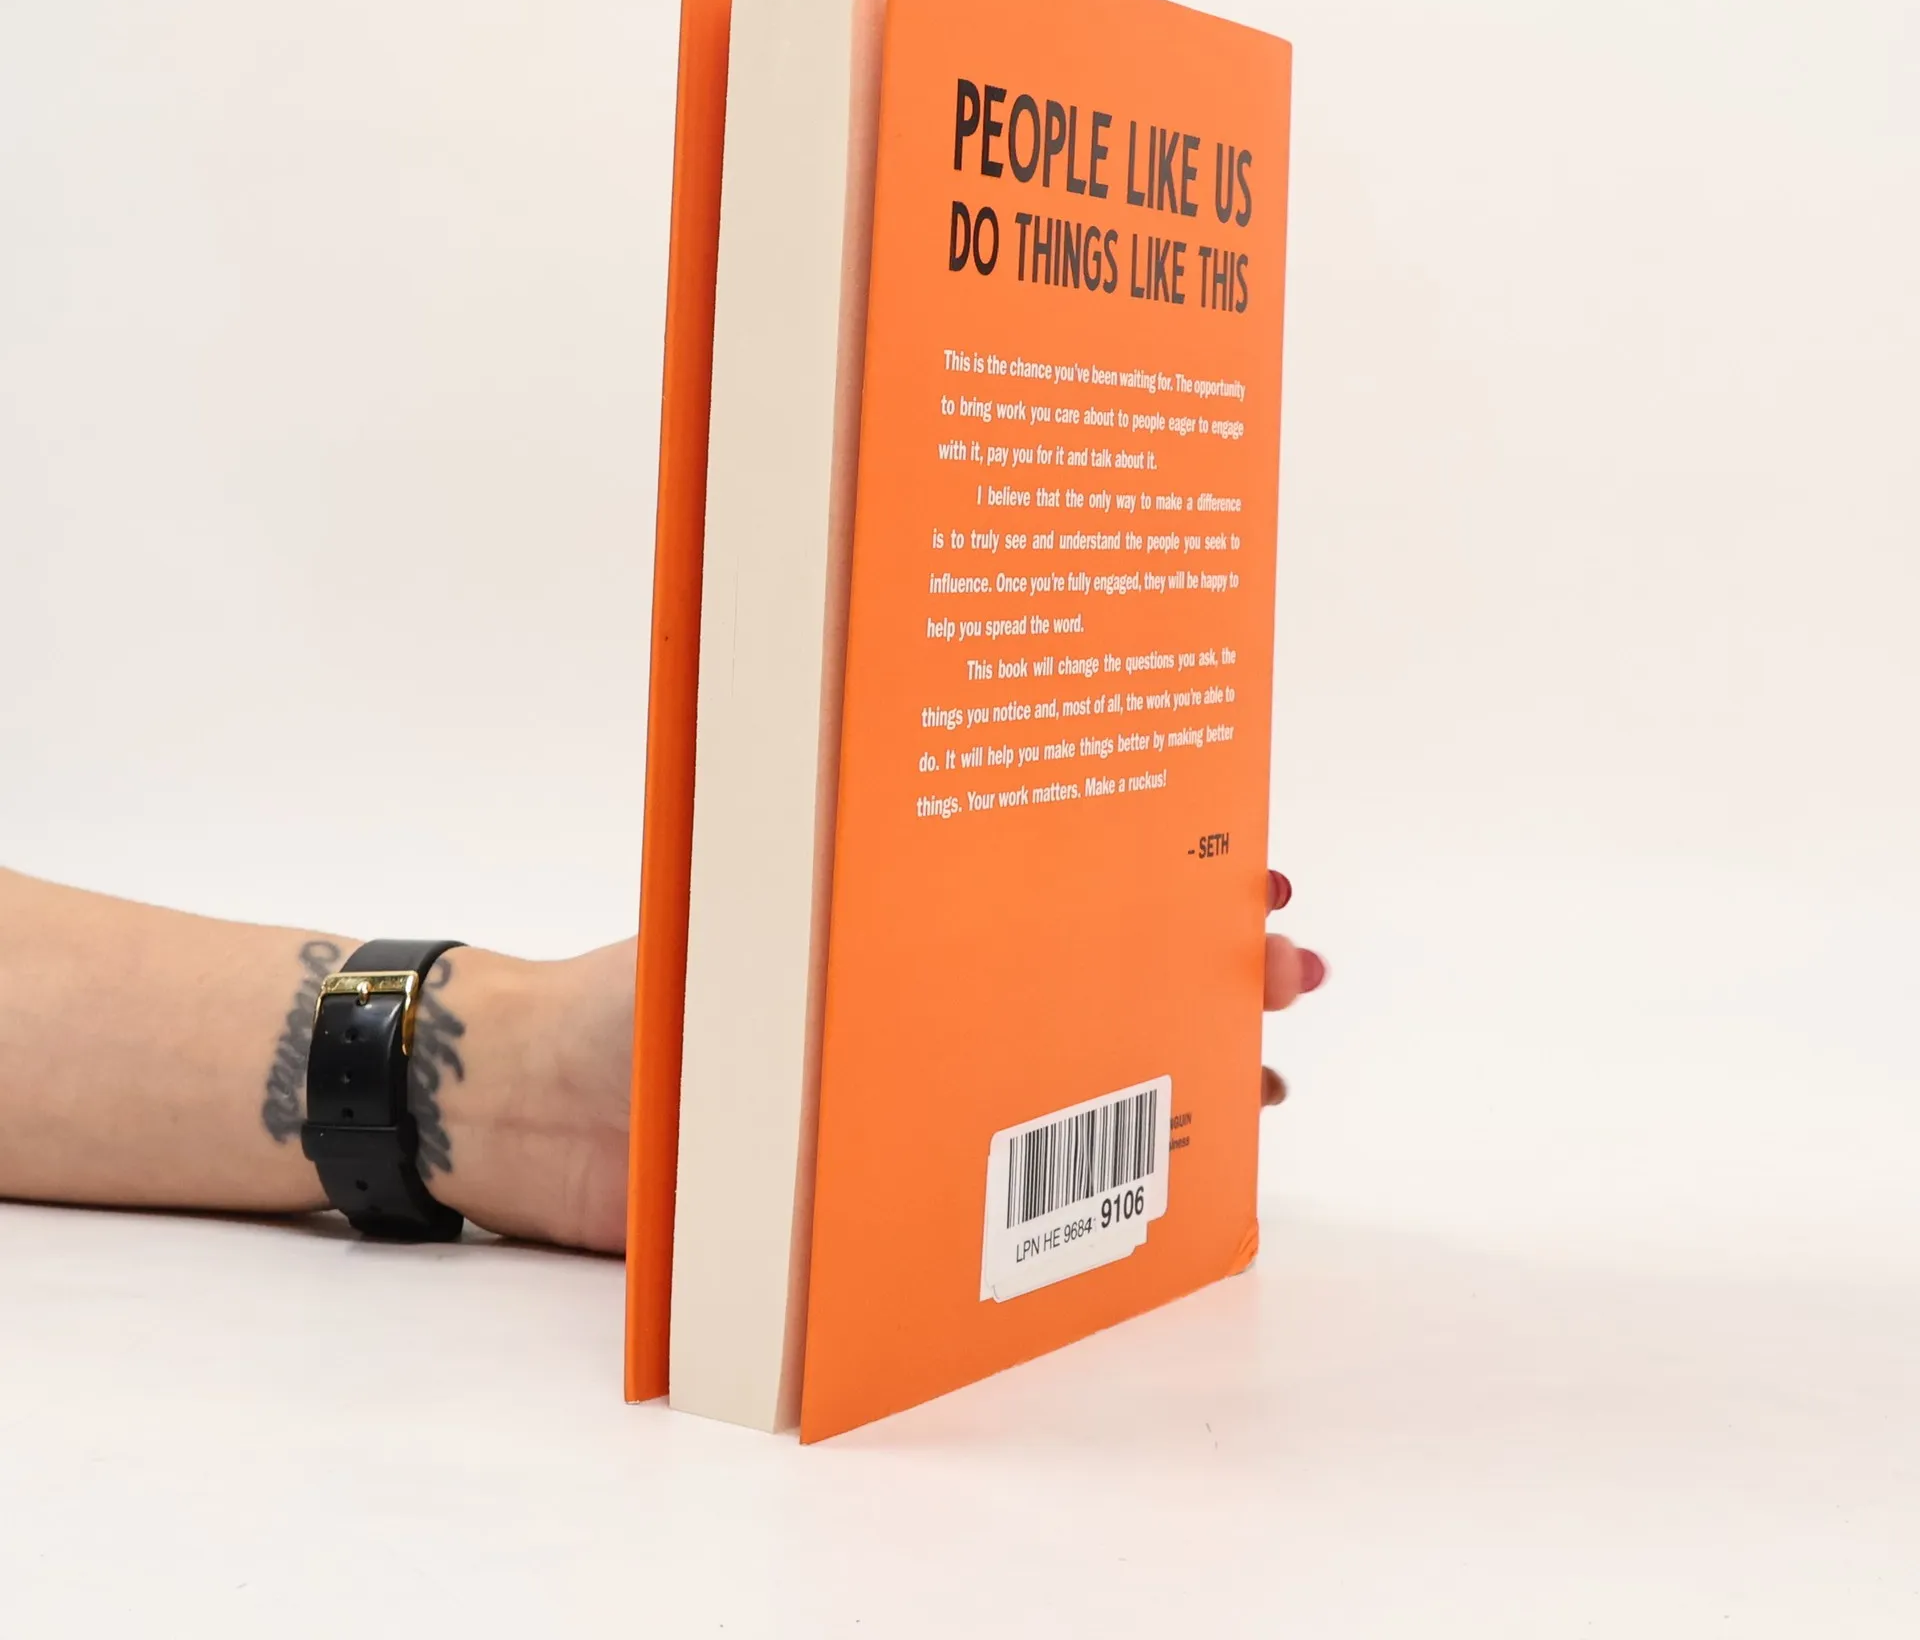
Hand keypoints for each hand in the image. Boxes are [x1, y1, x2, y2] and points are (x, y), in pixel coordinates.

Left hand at [449, 867, 1325, 1251]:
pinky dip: (1090, 1176)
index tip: (1246, 865)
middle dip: (1197, 966)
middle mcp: (923, 998)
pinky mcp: (885, 1182)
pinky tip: (1161, 1171)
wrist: (528, 1114)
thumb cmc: (627, 994)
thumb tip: (944, 862)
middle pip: (1088, 974)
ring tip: (1260, 1075)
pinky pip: (1007, 1181)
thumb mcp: (738, 923)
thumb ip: (823, 913)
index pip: (1055, 884)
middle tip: (1284, 964)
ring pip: (1073, 1074)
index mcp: (900, 918)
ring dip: (1172, 1069)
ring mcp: (911, 1090)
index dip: (1157, 873)